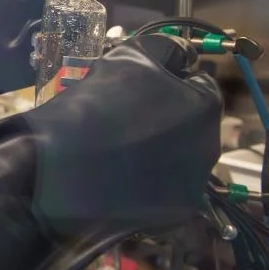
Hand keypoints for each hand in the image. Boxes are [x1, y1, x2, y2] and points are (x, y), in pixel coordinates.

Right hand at [29, 34, 221, 233]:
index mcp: (205, 107)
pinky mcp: (171, 217)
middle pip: (193, 126)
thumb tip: (175, 57)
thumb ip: (160, 52)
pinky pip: (164, 194)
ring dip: (159, 154)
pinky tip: (118, 180)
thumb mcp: (127, 58)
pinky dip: (147, 187)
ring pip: (180, 161)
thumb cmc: (95, 105)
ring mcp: (192, 187)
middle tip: (127, 118)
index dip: (171, 80)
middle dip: (169, 119)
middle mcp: (209, 149)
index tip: (142, 86)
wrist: (59, 168)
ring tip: (119, 152)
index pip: (199, 83)